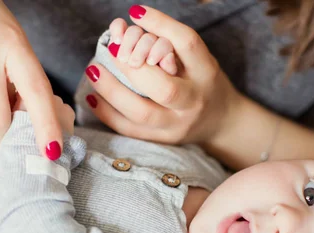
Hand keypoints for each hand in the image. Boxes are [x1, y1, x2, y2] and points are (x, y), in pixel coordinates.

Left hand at [83, 5, 241, 145]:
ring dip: (112, 91)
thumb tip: (124, 28)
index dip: (160, 25)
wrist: (220, 123)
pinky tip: (93, 97)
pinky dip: (107, 113)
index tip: (134, 12)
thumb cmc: (202, 82)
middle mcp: (193, 102)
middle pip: (164, 88)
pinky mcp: (161, 140)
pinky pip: (129, 129)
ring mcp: (176, 125)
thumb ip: (167, 44)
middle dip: (133, 68)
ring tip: (93, 70)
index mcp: (205, 73)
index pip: (187, 44)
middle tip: (112, 49)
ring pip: (141, 113)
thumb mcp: (197, 59)